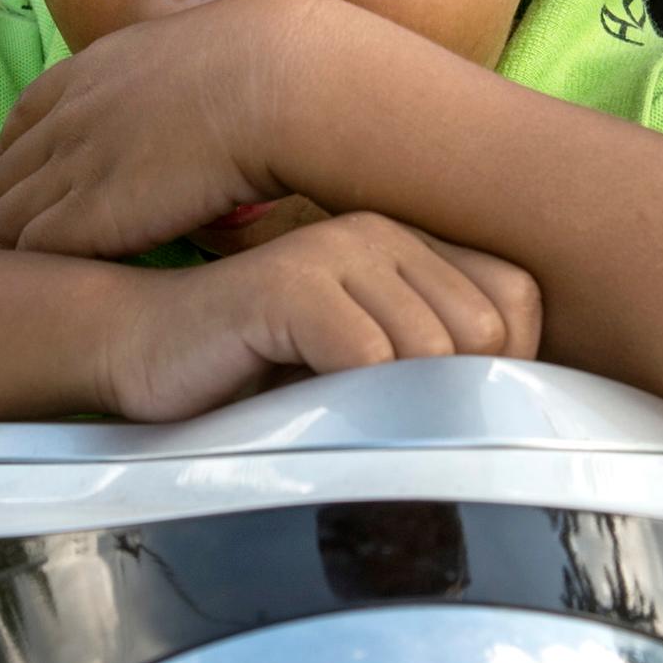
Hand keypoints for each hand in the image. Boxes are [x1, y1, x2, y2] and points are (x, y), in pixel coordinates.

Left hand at [0, 0, 353, 257]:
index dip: (21, 157)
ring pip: (4, 214)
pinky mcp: (89, 214)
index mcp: (99, 69)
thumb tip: (219, 89)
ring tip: (29, 281)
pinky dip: (33, 268)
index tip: (33, 185)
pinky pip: (29, 246)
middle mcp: (74, 113)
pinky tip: (53, 290)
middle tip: (21, 243)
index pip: (25, 118)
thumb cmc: (278, 68)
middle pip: (5, 169)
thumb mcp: (210, 49)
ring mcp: (75, 162)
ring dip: (9, 246)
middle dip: (5, 206)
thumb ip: (189, 74)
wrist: (283, 84)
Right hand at [95, 211, 539, 422]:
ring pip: (433, 350)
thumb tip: (518, 419)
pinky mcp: (287, 284)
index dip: (503, 368)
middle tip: (391, 428)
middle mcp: (382, 233)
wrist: (141, 349)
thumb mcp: (363, 368)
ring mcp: (334, 252)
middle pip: (484, 332)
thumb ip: (431, 367)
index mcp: (410, 245)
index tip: (443, 410)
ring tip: (345, 420)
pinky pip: (369, 357)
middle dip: (451, 397)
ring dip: (396, 408)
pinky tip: (313, 409)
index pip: (520, 300)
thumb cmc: (255, 370)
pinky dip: (355, 402)